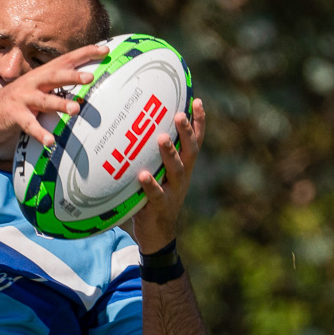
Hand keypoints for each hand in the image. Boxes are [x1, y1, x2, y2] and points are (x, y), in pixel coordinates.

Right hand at [0, 43, 108, 149]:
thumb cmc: (20, 101)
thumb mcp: (38, 88)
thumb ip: (58, 84)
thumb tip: (86, 80)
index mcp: (41, 75)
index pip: (65, 60)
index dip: (84, 54)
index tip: (104, 49)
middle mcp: (32, 83)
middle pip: (54, 76)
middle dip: (72, 76)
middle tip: (90, 77)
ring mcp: (23, 99)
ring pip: (44, 100)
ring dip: (60, 104)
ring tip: (75, 110)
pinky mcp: (14, 116)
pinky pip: (29, 125)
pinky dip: (40, 133)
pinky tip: (50, 141)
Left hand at [130, 98, 206, 252]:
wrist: (157, 234)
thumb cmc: (154, 196)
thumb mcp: (158, 172)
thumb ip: (152, 153)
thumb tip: (135, 125)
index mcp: (184, 166)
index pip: (196, 140)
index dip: (199, 122)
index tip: (196, 100)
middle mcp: (183, 176)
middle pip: (190, 151)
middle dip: (186, 132)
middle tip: (179, 115)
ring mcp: (174, 191)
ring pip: (176, 170)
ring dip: (169, 154)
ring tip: (161, 138)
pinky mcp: (160, 207)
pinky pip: (156, 194)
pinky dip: (150, 184)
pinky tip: (143, 175)